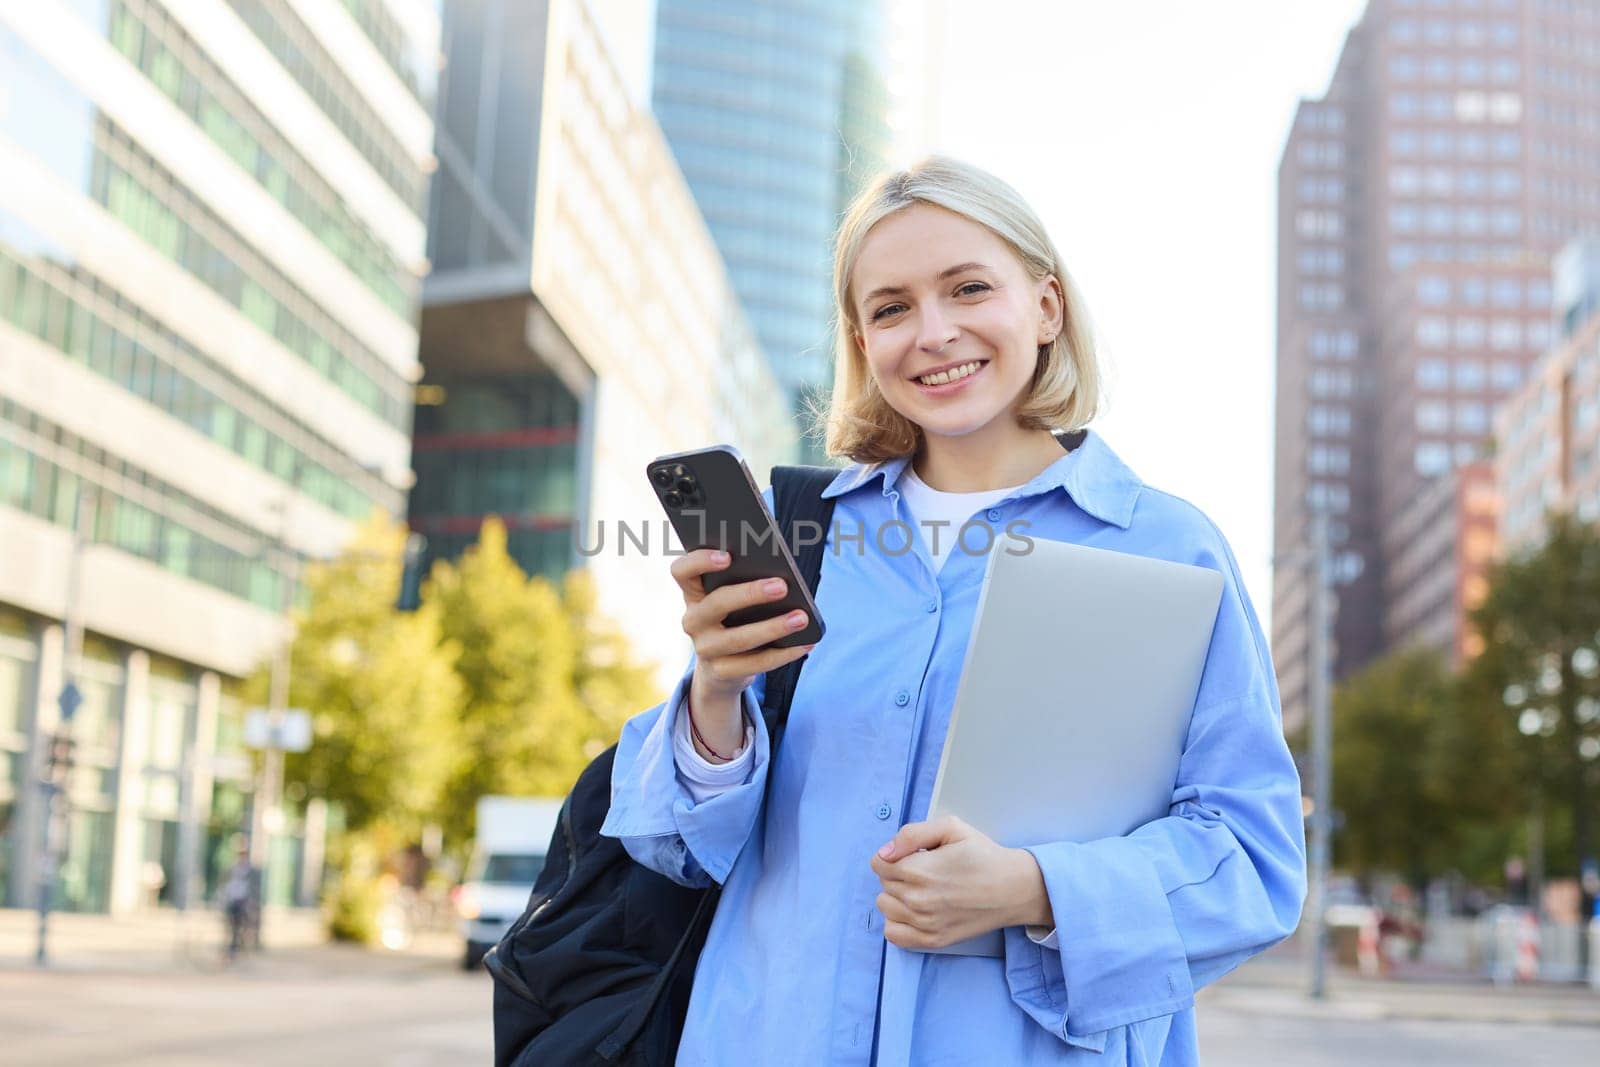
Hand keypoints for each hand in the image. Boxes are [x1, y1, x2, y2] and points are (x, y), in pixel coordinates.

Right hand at [671, 549, 814, 756]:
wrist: (722, 669)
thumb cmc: (735, 619)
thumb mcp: (733, 598)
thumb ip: (746, 580)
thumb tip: (780, 573)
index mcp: (693, 592)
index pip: (682, 571)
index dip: (700, 561)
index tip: (728, 556)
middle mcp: (693, 620)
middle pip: (716, 603)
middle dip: (750, 594)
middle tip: (781, 586)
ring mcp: (704, 648)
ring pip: (738, 638)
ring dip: (773, 627)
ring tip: (801, 617)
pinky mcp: (722, 672)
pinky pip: (755, 663)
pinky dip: (783, 653)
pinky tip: (804, 643)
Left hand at [869, 816, 1052, 949]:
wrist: (1013, 889)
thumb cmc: (983, 855)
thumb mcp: (952, 828)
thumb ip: (912, 834)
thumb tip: (885, 853)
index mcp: (920, 871)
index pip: (878, 863)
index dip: (892, 855)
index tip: (912, 855)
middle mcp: (918, 900)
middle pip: (882, 884)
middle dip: (897, 873)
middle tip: (925, 870)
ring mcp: (924, 924)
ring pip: (885, 907)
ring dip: (896, 896)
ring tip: (922, 889)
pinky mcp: (932, 941)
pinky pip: (893, 934)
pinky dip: (898, 921)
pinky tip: (916, 910)